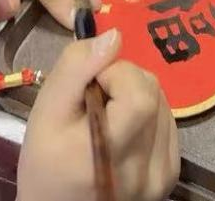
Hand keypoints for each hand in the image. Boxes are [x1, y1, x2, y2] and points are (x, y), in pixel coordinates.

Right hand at [18, 29, 178, 200]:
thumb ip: (76, 69)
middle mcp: (145, 169)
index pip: (139, 90)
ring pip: (162, 104)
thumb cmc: (46, 165)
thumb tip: (114, 36)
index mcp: (110, 152)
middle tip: (94, 102)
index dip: (115, 73)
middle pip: (152, 92)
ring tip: (107, 119)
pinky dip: (148, 117)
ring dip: (136, 98)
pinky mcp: (169, 178)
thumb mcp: (46, 113)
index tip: (89, 86)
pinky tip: (125, 131)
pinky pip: (167, 125)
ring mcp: (161, 176)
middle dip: (123, 82)